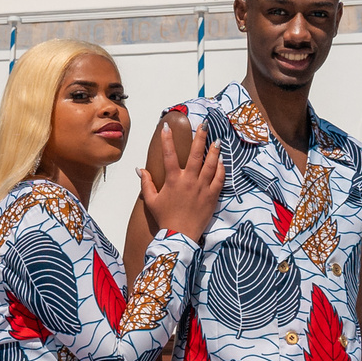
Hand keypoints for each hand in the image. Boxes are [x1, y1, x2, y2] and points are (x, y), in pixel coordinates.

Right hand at [138, 124, 222, 240]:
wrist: (180, 235)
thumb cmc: (165, 218)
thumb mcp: (151, 200)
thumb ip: (146, 183)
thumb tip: (140, 169)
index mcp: (173, 180)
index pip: (169, 154)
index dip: (167, 139)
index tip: (167, 126)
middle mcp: (189, 181)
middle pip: (196, 154)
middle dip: (200, 137)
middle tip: (204, 125)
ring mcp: (202, 188)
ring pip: (210, 164)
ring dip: (214, 150)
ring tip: (217, 140)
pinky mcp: (212, 196)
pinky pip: (219, 179)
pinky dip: (221, 169)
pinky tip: (221, 161)